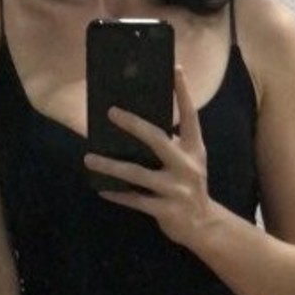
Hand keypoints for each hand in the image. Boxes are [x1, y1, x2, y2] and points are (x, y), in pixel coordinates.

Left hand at [83, 65, 214, 248]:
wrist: (205, 226)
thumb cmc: (191, 187)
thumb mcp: (191, 161)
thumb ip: (173, 143)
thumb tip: (138, 124)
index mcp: (194, 149)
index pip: (190, 115)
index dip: (183, 92)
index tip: (175, 68)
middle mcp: (187, 165)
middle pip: (157, 139)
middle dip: (133, 124)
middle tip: (111, 112)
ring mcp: (176, 189)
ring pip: (137, 174)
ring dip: (111, 166)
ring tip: (89, 159)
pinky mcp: (165, 210)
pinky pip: (136, 201)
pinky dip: (118, 195)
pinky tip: (102, 189)